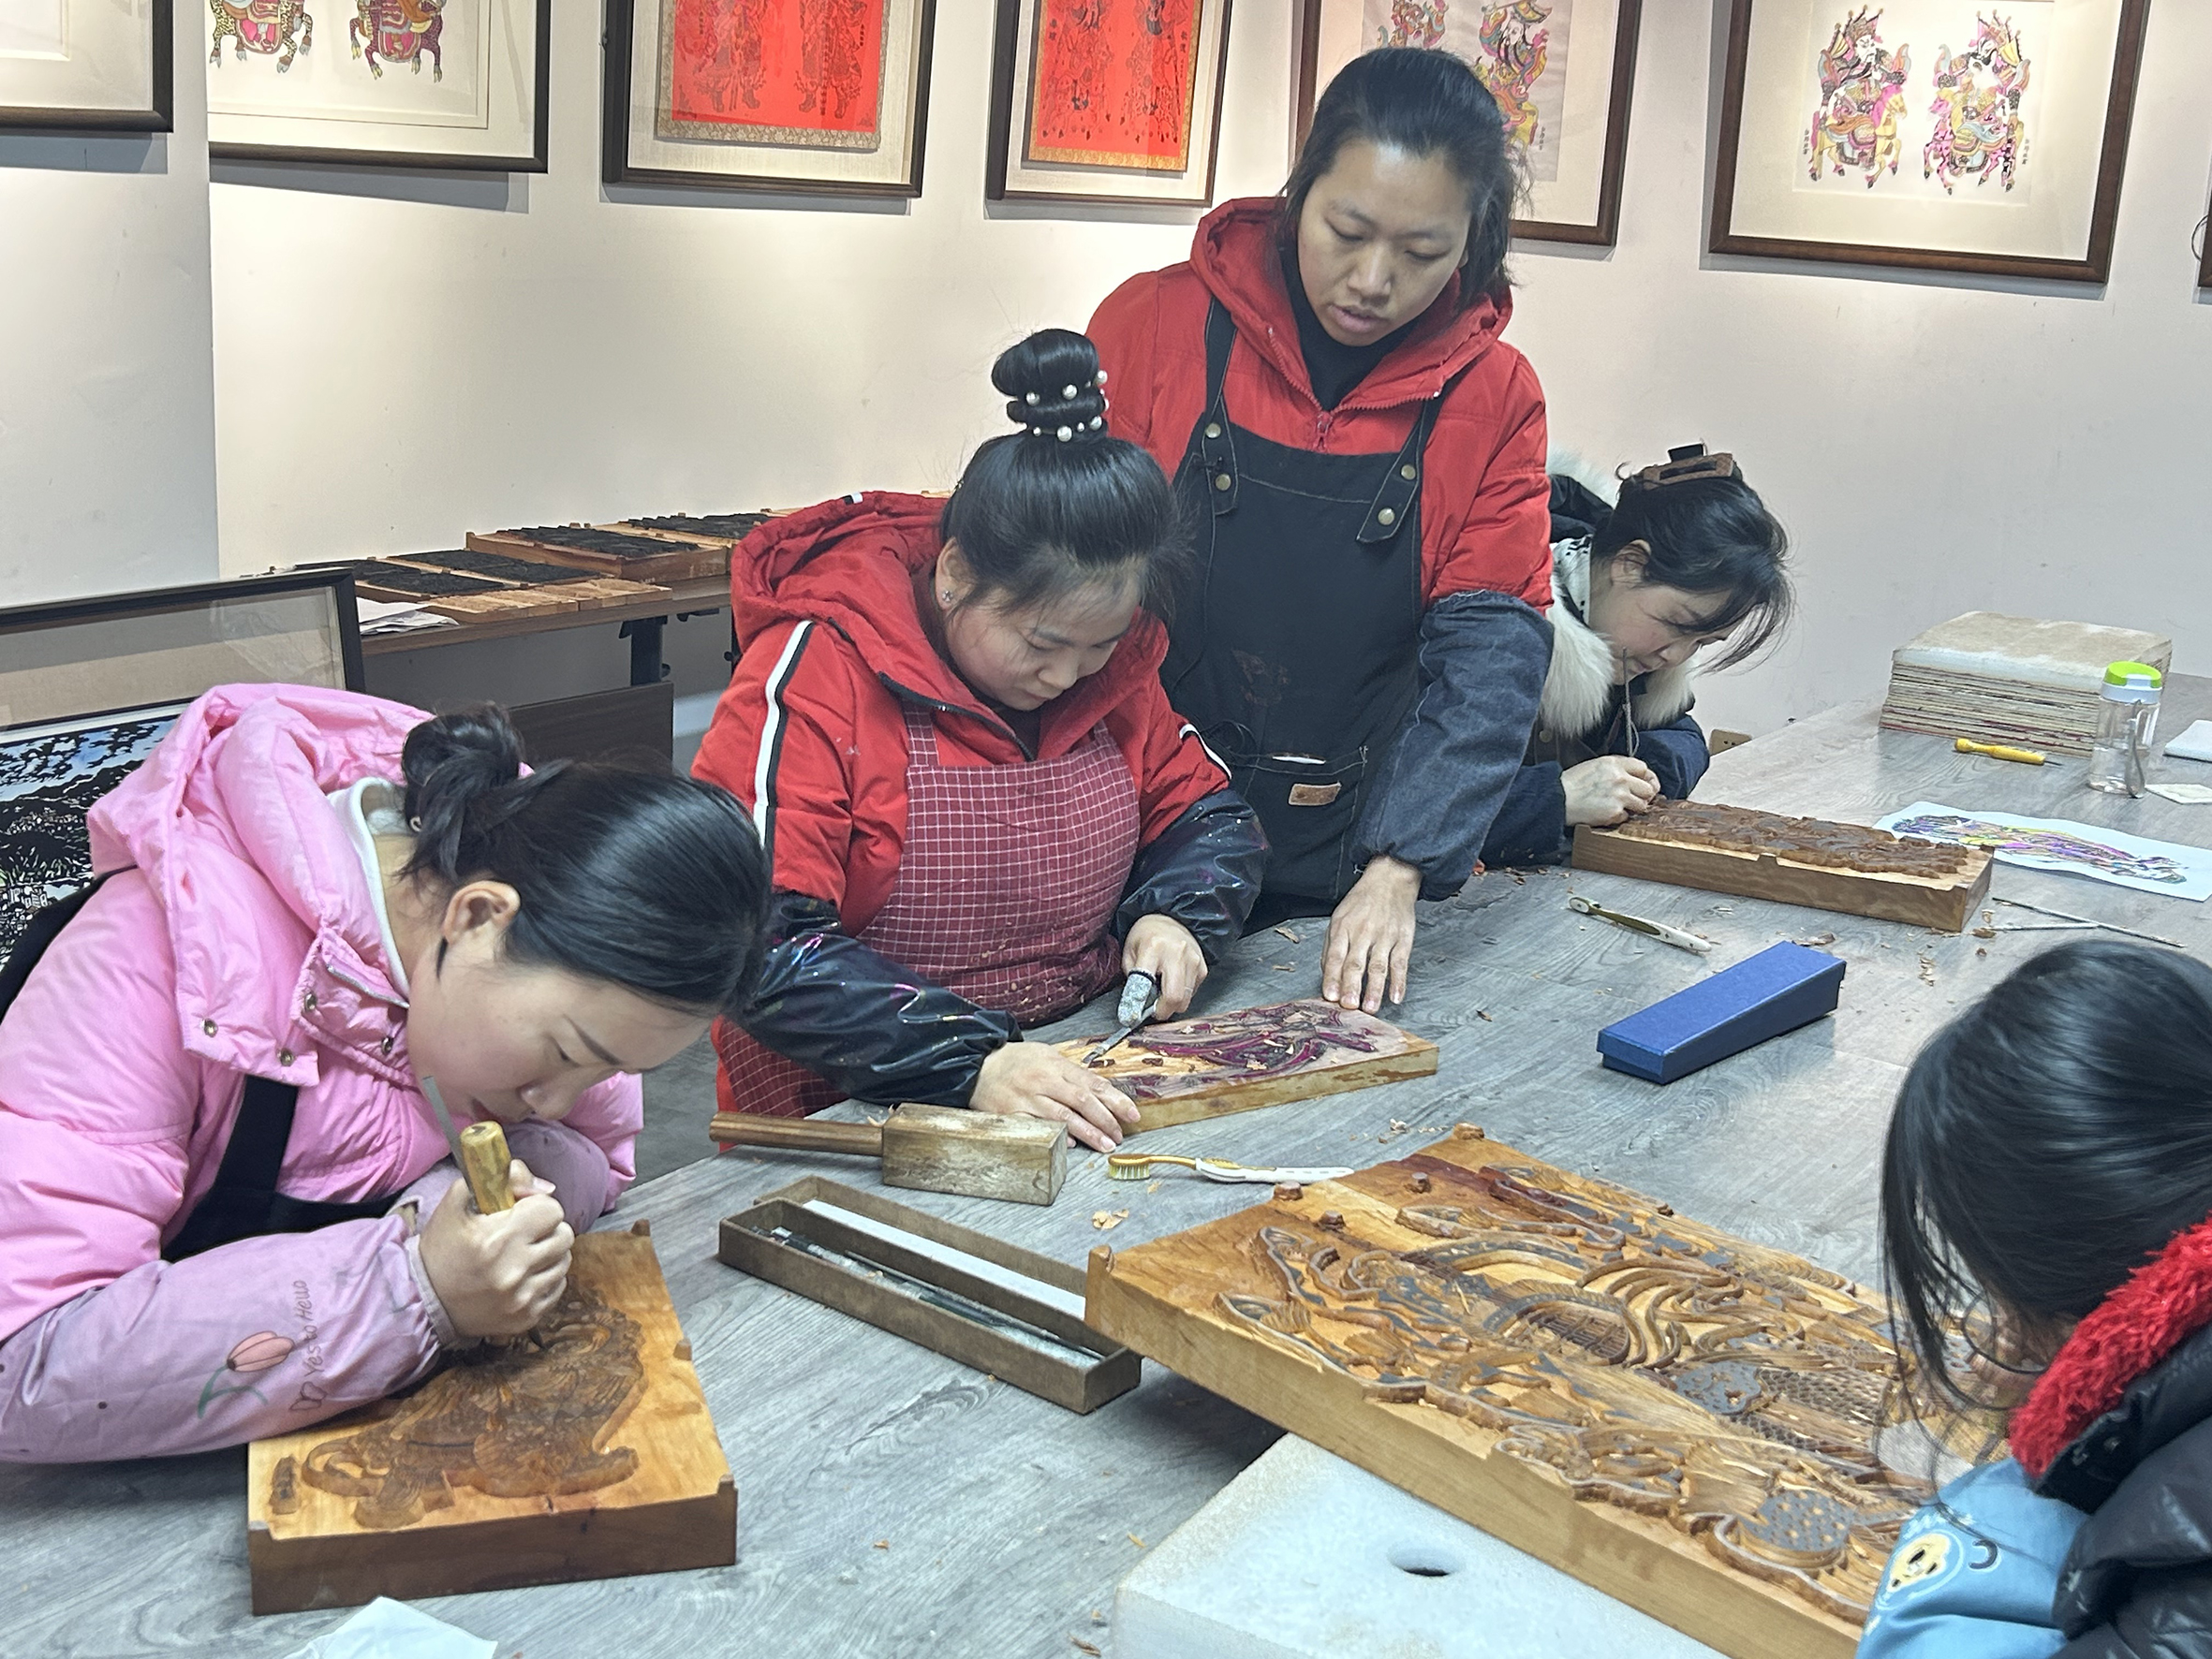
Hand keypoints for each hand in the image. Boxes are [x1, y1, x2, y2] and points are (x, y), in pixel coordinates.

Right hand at [417, 1159, 573, 1339]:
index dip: (539, 1206)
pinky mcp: (527, 1318)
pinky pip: (558, 1288)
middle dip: (548, 1228)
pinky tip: (524, 1276)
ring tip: (525, 1254)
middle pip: (564, 1236)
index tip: (523, 1211)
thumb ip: (498, 1179)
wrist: (424, 1301)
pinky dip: (546, 1279)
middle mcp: (515, 1270)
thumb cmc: (441, 1249)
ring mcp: (523, 1298)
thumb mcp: (457, 1204)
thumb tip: (541, 1185)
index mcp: (499, 1238)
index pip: (552, 1210)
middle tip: (527, 1232)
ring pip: (564, 1262)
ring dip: (549, 1253)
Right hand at [972, 1042, 1139, 1152]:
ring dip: (1088, 1132)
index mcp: (1056, 1065)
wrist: (977, 1063)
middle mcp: (1043, 1080)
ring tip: (1104, 1144)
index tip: (1132, 1114)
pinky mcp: (1011, 1113)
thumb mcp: (1046, 1056)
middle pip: (1082, 1100)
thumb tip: (1099, 1091)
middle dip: (1105, 1119)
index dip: (1115, 1100)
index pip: (1093, 1083)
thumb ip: (1071, 1073)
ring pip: (1063, 1116)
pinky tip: (1070, 1144)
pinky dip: (1055, 1135)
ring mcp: (1027, 1098)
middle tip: (1119, 1135)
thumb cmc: (1015, 1061)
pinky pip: (1037, 1126)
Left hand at [1123, 914, 1205, 1017]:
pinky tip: (1174, 981)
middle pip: (1174, 998)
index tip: (1134, 1016)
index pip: (1146, 985)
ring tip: (1162, 990)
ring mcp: (1194, 961)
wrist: (1170, 919)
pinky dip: (1182, 993)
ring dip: (1172, 1003)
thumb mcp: (1130, 952)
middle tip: (1153, 1009)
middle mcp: (1177, 954)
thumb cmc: (1146, 937)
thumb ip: (1132, 978)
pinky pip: (1192, 993)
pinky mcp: (1203, 968)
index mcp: (1153, 948)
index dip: (1140, 1006)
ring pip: (1185, 1000)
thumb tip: (1136, 1006)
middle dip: (1162, 1011)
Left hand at [1322, 855, 1420, 1013]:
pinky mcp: (1403, 939)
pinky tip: (1396, 996)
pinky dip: (1399, 981)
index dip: (1332, 977)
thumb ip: (1331, 947)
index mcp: (1343, 927)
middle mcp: (1363, 932)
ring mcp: (1385, 936)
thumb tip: (1327, 975)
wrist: (1390, 880)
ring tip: (1371, 1007)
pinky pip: (1401, 963)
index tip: (1330, 996)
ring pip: (1379, 966)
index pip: (1335, 956)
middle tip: (1349, 1006)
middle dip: (1351, 986)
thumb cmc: (1362, 902)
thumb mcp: (1339, 917)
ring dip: (1375, 989)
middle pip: (1356, 963)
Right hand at [1562, 756, 1659, 826]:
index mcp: (1614, 763)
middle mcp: (1620, 778)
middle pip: (1648, 788)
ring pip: (1642, 805)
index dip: (1646, 777)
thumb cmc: (1572, 783)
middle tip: (1634, 799)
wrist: (1558, 798)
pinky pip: (1627, 817)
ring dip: (1633, 807)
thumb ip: (1615, 768)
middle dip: (1643, 795)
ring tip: (1619, 807)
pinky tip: (1606, 812)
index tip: (1645, 783)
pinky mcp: (1614, 812)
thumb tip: (1633, 777)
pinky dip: (1619, 817)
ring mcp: (1619, 796)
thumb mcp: (1595, 766)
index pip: (1643, 768)